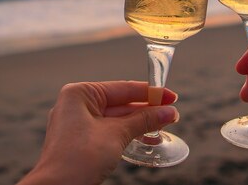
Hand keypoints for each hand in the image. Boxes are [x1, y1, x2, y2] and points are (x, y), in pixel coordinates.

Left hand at [17, 81, 178, 184]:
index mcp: (79, 94)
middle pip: (120, 103)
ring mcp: (76, 123)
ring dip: (139, 124)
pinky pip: (108, 131)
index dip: (150, 93)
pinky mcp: (79, 141)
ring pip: (115, 118)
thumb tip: (169, 112)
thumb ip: (144, 120)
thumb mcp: (116, 134)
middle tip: (172, 114)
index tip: (172, 96)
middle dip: (147, 110)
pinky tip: (146, 138)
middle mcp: (76, 104)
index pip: (122, 88)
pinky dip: (127, 134)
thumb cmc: (79, 158)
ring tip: (163, 127)